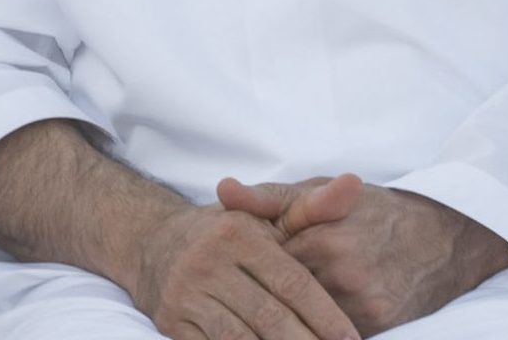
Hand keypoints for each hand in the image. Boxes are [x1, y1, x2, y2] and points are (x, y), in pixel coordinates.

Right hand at [124, 196, 363, 339]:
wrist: (152, 243)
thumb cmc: (224, 235)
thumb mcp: (264, 216)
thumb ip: (313, 208)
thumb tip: (355, 184)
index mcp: (237, 235)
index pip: (292, 283)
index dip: (326, 316)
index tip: (351, 339)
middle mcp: (207, 263)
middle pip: (270, 317)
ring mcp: (185, 294)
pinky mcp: (171, 321)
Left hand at [217, 178, 507, 336]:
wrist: (439, 238)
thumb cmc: (369, 210)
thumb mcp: (319, 191)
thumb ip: (267, 198)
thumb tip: (222, 190)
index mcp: (319, 232)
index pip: (261, 259)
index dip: (250, 262)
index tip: (239, 262)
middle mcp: (340, 268)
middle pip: (280, 290)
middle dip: (267, 289)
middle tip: (261, 284)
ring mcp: (360, 300)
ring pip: (301, 313)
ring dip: (289, 309)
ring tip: (283, 298)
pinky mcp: (376, 322)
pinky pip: (328, 330)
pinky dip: (314, 323)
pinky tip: (306, 314)